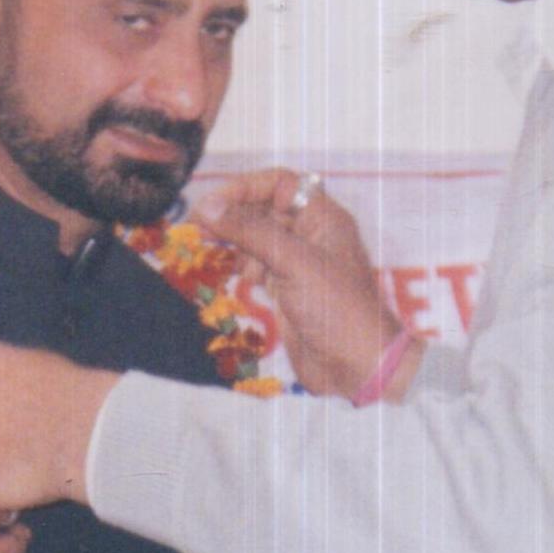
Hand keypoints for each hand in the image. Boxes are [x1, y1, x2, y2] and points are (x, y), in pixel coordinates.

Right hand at [194, 170, 408, 402]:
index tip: (212, 203)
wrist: (357, 368)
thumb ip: (251, 232)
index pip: (279, 184)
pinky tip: (227, 273)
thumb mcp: (293, 262)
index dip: (245, 187)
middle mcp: (312, 236)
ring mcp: (299, 264)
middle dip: (232, 216)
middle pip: (264, 210)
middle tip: (197, 227)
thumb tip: (208, 207)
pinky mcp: (288, 291)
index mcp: (323, 218)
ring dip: (232, 241)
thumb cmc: (337, 309)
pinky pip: (258, 266)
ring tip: (206, 249)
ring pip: (258, 239)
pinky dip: (239, 266)